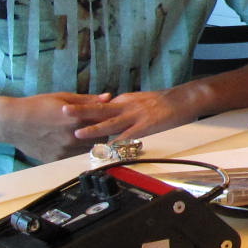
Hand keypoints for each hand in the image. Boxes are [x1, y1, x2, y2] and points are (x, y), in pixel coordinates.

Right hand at [0, 91, 118, 162]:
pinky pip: (74, 158)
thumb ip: (88, 100)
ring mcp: (64, 150)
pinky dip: (77, 152)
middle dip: (103, 133)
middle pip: (100, 139)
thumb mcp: (62, 97)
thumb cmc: (36, 106)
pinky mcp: (56, 159)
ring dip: (91, 144)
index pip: (105, 123)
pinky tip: (73, 144)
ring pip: (89, 150)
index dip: (110, 121)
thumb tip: (109, 97)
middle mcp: (72, 136)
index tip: (113, 119)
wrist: (11, 122)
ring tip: (87, 136)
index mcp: (76, 119)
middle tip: (101, 129)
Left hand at [63, 88, 194, 146]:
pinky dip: (118, 142)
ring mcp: (136, 116)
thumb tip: (106, 115)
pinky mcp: (146, 126)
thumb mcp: (138, 101)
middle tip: (62, 112)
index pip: (98, 105)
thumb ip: (122, 108)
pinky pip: (129, 135)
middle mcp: (126, 106)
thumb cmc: (163, 102)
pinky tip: (108, 148)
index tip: (65, 111)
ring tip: (77, 133)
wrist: (185, 98)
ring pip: (110, 122)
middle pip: (99, 109)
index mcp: (123, 101)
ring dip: (93, 128)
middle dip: (80, 111)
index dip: (81, 109)